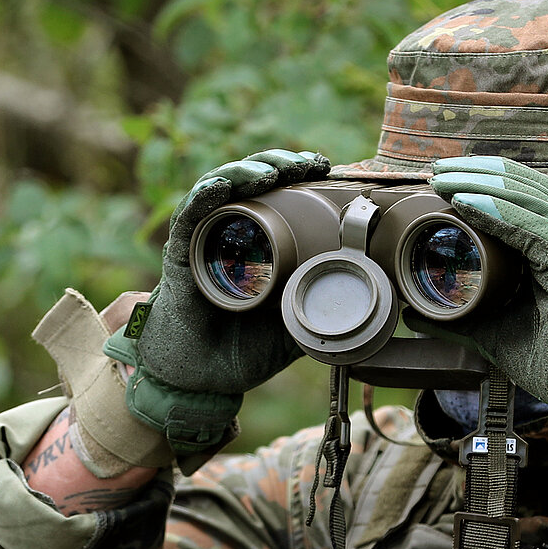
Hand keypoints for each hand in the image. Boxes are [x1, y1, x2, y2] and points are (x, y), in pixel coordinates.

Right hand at [105, 149, 329, 454]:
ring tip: (272, 172)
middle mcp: (229, 235)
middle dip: (279, 165)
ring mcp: (203, 242)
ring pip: (221, 188)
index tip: (324, 168)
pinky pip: (189, 216)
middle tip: (306, 165)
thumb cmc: (240, 352)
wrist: (200, 383)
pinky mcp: (180, 255)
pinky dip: (205, 195)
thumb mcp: (295, 328)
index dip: (299, 177)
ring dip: (246, 172)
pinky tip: (223, 185)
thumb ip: (322, 311)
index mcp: (258, 246)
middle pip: (251, 183)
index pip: (277, 196)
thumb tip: (367, 300)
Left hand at [408, 155, 547, 466]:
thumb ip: (460, 319)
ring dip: (483, 185)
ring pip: (530, 198)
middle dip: (479, 174)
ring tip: (446, 180)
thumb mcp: (497, 334)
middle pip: (527, 188)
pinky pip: (534, 228)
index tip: (444, 180)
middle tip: (437, 171)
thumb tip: (415, 313)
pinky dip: (499, 212)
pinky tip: (468, 203)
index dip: (486, 183)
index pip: (525, 199)